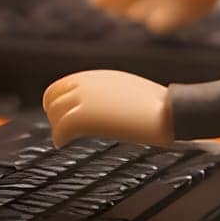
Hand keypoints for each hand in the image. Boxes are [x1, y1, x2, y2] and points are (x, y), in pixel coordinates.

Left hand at [43, 69, 171, 147]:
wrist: (167, 111)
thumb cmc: (157, 105)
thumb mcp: (130, 90)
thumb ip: (110, 94)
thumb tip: (105, 106)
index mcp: (97, 77)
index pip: (61, 86)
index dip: (58, 103)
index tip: (62, 115)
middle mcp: (87, 83)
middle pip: (52, 98)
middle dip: (55, 114)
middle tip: (62, 130)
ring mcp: (84, 99)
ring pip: (54, 113)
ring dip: (57, 126)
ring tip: (64, 138)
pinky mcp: (85, 116)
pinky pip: (60, 128)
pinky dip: (59, 137)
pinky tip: (63, 144)